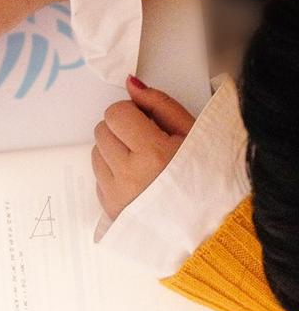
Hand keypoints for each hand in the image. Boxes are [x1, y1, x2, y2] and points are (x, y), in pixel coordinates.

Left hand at [92, 76, 195, 219]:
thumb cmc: (209, 177)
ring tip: (142, 161)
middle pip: (102, 131)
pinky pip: (98, 178)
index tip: (144, 120)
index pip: (116, 114)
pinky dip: (113, 173)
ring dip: (114, 151)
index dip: (129, 112)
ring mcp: (117, 195)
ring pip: (96, 153)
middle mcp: (130, 176)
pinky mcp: (110, 209)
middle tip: (144, 140)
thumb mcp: (192, 132)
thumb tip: (131, 84)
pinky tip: (137, 179)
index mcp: (154, 154)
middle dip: (120, 129)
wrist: (214, 225)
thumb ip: (159, 104)